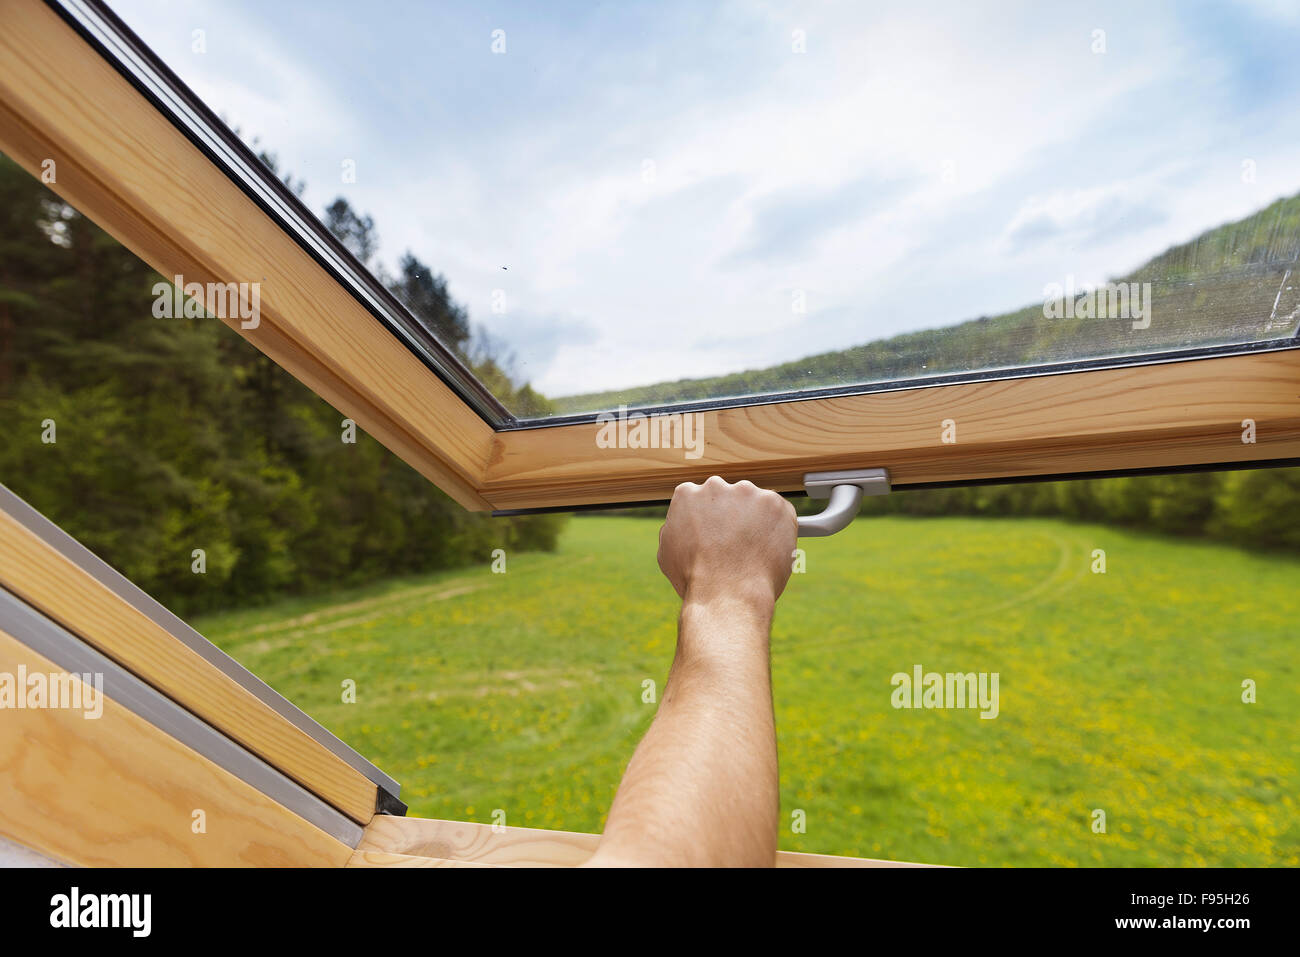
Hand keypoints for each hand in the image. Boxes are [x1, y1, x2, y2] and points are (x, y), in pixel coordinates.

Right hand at [656, 476, 797, 608]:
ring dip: (757, 522)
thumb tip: (680, 526)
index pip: (700, 498)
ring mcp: (747, 492)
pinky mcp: (774, 503)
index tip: (716, 534)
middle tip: (736, 545)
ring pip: (756, 504)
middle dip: (733, 517)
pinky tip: (769, 550)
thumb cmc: (695, 579)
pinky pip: (780, 514)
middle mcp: (716, 486)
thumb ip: (675, 531)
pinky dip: (779, 529)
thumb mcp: (668, 554)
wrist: (727, 592)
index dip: (710, 519)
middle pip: (729, 497)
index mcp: (687, 494)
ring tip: (753, 552)